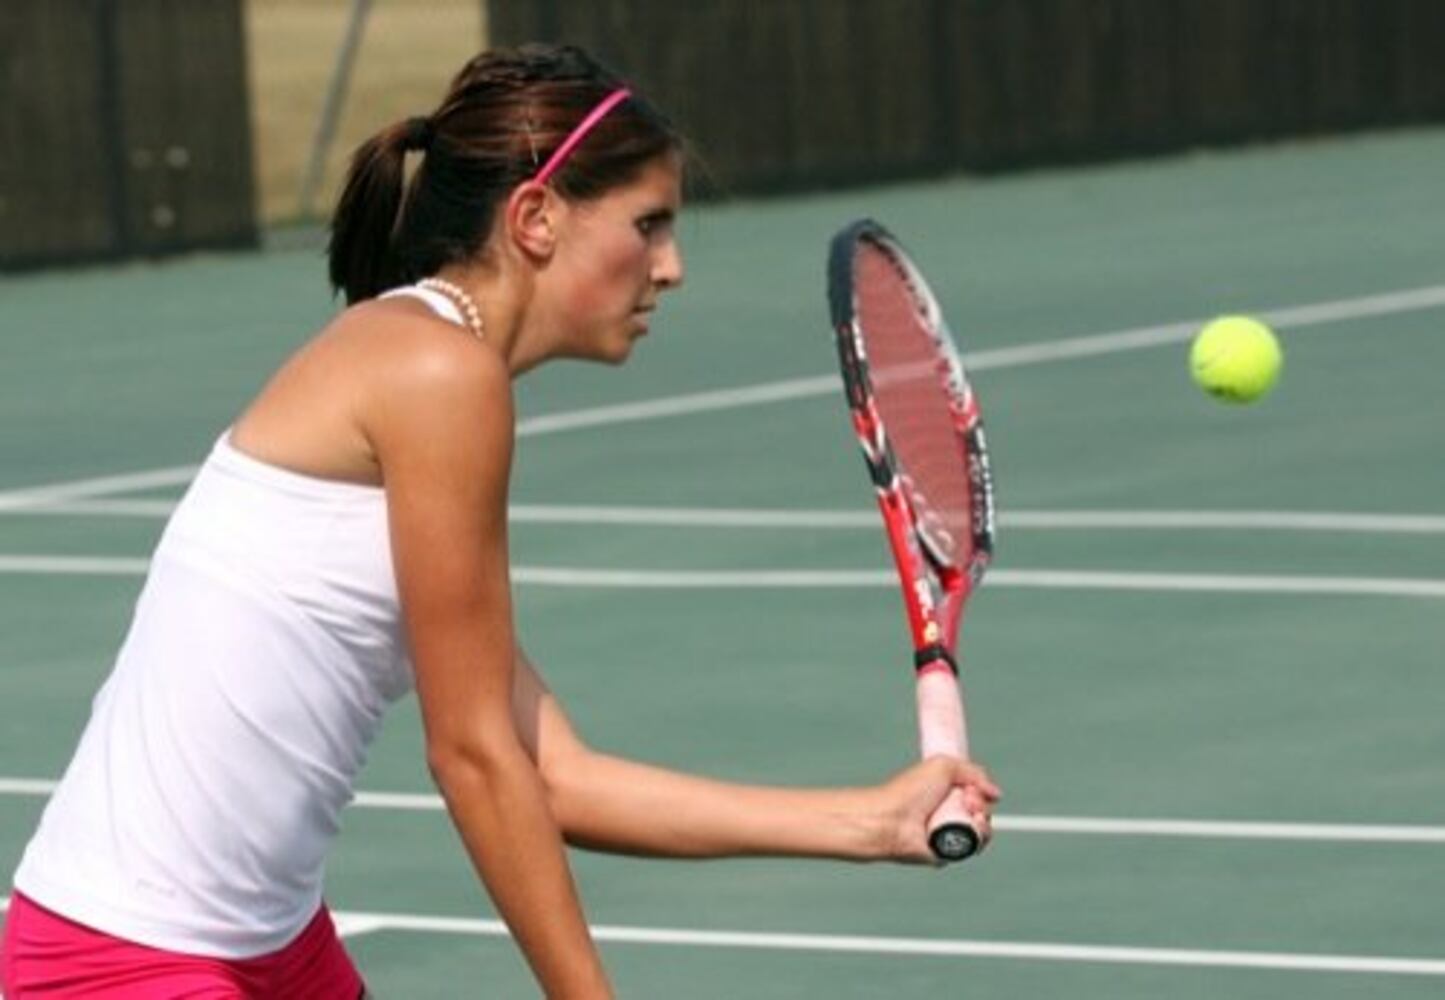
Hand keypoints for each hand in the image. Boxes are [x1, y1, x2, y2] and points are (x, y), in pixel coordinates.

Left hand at [872, 757, 1000, 864]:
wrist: (891, 818)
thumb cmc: (910, 790)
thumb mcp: (943, 766)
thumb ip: (973, 772)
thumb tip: (996, 794)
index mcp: (944, 796)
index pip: (975, 797)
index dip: (979, 793)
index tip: (971, 789)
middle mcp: (947, 816)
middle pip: (981, 814)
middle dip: (983, 807)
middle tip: (970, 801)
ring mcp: (947, 836)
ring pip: (981, 833)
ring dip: (985, 823)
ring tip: (975, 816)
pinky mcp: (947, 854)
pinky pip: (971, 849)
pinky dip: (979, 839)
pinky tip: (974, 829)